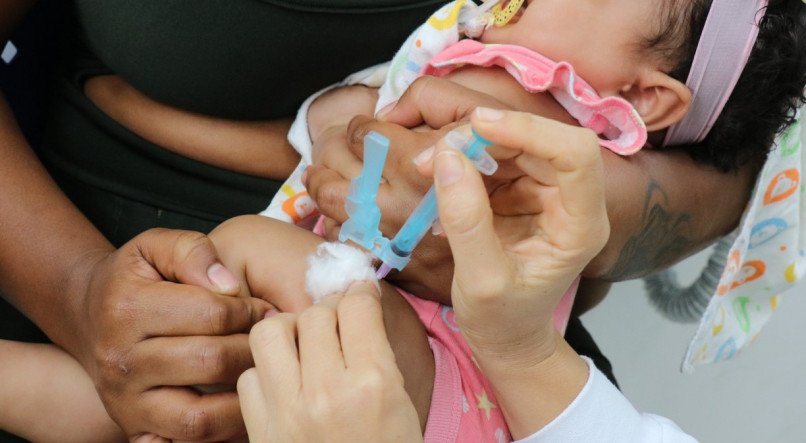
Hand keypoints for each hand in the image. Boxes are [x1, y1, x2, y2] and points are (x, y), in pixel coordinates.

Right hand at [77, 229, 271, 441]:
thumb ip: (192, 250)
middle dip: (253, 349)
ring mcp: (126, 402)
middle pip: (211, 362)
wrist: (89, 314)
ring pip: (201, 415)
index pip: (212, 314)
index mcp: (128, 309)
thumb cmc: (133, 279)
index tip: (264, 310)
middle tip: (272, 343)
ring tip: (262, 376)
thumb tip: (227, 283)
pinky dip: (220, 433)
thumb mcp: (154, 246)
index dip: (249, 310)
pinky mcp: (135, 427)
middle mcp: (122, 360)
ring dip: (244, 398)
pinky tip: (241, 410)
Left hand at [238, 283, 421, 442]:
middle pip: (314, 314)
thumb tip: (358, 305)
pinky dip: (266, 373)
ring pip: (270, 333)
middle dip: (327, 314)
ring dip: (288, 332)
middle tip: (335, 327)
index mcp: (373, 384)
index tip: (360, 296)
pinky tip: (285, 384)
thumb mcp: (401, 405)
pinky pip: (249, 376)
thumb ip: (378, 354)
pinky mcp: (259, 431)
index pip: (356, 307)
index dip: (360, 294)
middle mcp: (326, 392)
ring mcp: (286, 412)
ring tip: (303, 347)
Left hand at [305, 77, 510, 301]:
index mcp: (420, 163)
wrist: (514, 261)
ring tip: (321, 175)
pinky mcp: (388, 261)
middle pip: (336, 166)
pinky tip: (345, 211)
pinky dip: (335, 220)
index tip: (366, 130)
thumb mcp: (477, 117)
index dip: (362, 127)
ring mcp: (389, 235)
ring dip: (320, 183)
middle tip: (337, 148)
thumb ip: (430, 98)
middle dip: (331, 152)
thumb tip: (385, 112)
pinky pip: (343, 236)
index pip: (365, 133)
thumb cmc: (503, 177)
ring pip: (329, 202)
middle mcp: (400, 201)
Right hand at [426, 108, 608, 361]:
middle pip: (540, 141)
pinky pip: (494, 157)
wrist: (505, 335)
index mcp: (581, 225)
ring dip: (467, 145)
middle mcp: (571, 200)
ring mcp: (546, 192)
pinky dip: (462, 159)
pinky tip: (436, 177)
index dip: (530, 129)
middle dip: (485, 137)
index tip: (478, 125)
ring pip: (513, 143)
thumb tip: (447, 158)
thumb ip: (466, 221)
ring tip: (425, 165)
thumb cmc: (503, 318)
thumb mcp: (481, 280)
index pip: (575, 155)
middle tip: (434, 153)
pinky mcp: (520, 190)